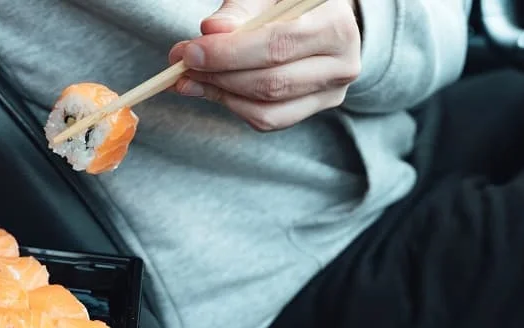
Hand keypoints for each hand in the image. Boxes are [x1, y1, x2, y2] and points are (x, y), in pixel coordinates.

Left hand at [169, 0, 361, 131]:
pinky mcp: (315, 108)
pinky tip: (213, 89)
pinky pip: (269, 120)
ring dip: (221, 95)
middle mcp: (342, 64)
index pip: (277, 46)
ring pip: (267, 109)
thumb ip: (241, 9)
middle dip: (218, 76)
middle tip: (182, 64)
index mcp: (336, 25)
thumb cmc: (289, 1)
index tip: (190, 52)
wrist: (323, 16)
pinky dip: (234, 106)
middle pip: (271, 83)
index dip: (229, 53)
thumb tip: (211, 31)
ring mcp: (331, 92)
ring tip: (190, 78)